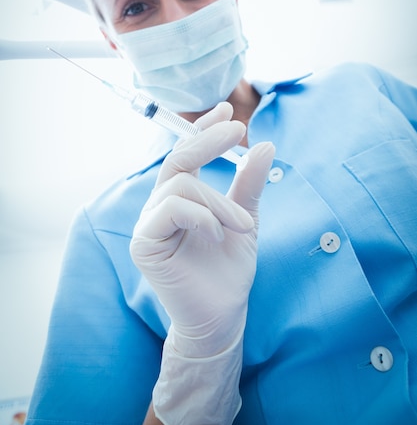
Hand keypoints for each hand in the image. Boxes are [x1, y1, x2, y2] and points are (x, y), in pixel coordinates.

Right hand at [130, 102, 274, 356]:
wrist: (223, 315)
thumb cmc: (230, 269)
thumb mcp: (245, 219)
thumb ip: (249, 184)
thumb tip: (265, 145)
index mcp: (181, 197)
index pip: (185, 153)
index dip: (202, 129)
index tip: (228, 110)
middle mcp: (160, 205)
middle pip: (177, 158)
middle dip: (208, 140)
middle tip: (239, 131)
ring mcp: (148, 223)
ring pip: (180, 183)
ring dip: (219, 201)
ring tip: (242, 226)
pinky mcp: (143, 242)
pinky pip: (170, 208)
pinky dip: (200, 216)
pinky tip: (215, 236)